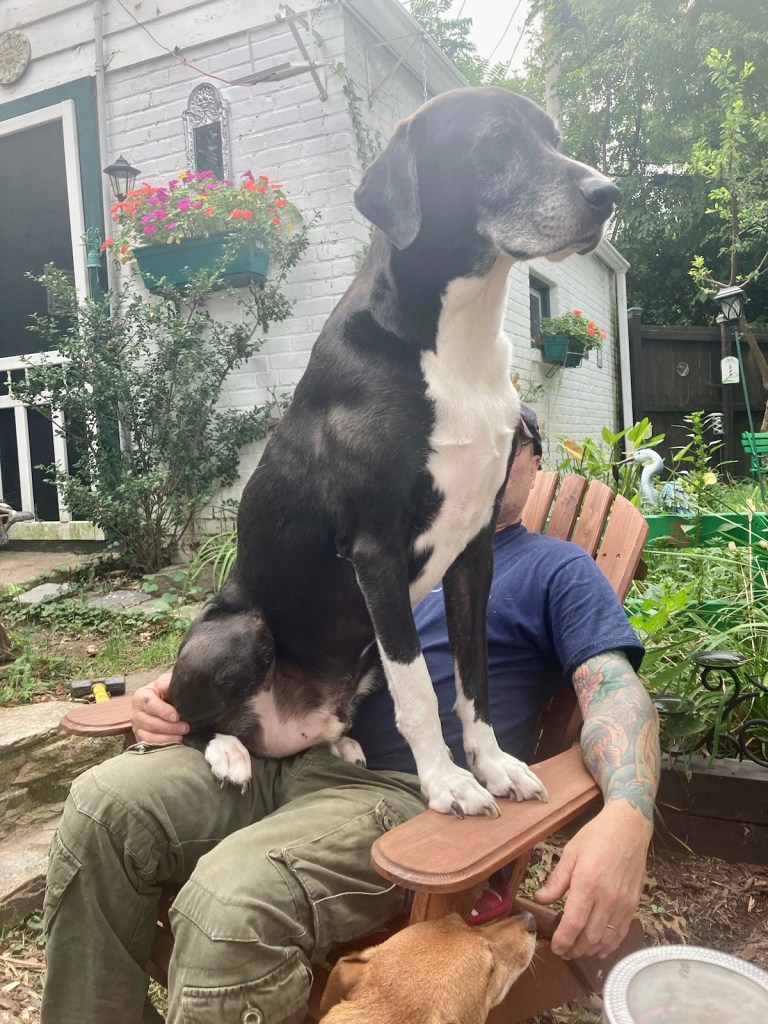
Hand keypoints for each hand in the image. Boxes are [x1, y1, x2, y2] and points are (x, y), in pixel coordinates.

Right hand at [132, 670, 189, 743]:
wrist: (163, 700)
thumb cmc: (165, 691)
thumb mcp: (166, 682)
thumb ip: (166, 683)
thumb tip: (165, 686)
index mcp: (141, 696)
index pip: (149, 704)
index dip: (163, 711)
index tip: (176, 716)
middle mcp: (135, 711)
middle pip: (150, 722)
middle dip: (169, 726)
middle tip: (185, 727)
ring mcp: (136, 725)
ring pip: (149, 734)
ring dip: (167, 736)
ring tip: (182, 734)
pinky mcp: (140, 736)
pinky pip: (149, 743)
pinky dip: (162, 743)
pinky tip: (175, 740)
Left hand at [534, 800, 651, 959]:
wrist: (629, 827)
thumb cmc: (597, 836)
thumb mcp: (571, 852)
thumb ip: (556, 880)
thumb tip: (541, 899)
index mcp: (587, 884)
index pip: (574, 923)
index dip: (563, 941)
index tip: (555, 948)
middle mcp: (607, 898)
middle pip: (590, 936)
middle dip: (575, 949)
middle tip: (564, 951)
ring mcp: (623, 903)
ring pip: (606, 938)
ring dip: (590, 950)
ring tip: (578, 951)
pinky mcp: (633, 904)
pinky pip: (621, 932)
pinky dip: (610, 945)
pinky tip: (600, 949)